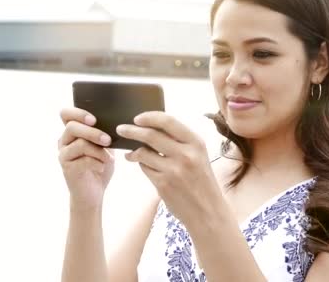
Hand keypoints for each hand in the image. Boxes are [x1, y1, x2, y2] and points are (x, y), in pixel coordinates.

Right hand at [58, 107, 114, 212]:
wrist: (94, 192)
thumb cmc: (100, 166)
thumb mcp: (104, 147)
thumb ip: (103, 134)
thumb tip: (114, 123)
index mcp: (72, 132)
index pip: (66, 114)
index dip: (78, 113)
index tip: (94, 119)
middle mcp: (64, 141)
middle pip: (72, 127)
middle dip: (93, 132)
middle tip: (108, 140)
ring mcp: (63, 155)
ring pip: (80, 144)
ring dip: (99, 150)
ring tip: (109, 159)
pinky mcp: (67, 169)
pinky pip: (83, 160)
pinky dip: (97, 163)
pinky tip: (102, 168)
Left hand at [116, 111, 223, 228]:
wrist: (208, 211)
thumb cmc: (201, 181)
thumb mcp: (198, 156)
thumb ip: (180, 141)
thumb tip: (152, 127)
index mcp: (196, 143)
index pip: (168, 121)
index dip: (149, 117)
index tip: (137, 118)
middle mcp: (186, 154)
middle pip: (151, 135)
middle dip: (131, 130)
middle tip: (121, 129)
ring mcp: (174, 170)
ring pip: (143, 152)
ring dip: (133, 152)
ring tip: (130, 154)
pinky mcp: (163, 184)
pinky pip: (144, 168)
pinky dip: (141, 165)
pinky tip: (143, 166)